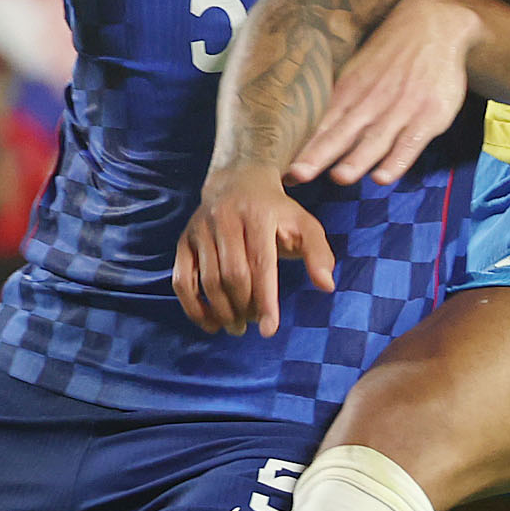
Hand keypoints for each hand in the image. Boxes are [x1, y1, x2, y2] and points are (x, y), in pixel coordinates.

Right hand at [175, 163, 332, 335]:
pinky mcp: (185, 241)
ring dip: (222, 311)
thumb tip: (327, 286)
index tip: (269, 330)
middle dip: (244, 307)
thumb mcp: (304, 224)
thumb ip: (318, 253)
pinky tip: (210, 323)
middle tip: (253, 324)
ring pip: (207, 280)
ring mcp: (201, 230)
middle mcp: (225, 219)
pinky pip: (182, 280)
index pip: (260, 264)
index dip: (264, 300)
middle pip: (233, 275)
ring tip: (237, 326)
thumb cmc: (277, 211)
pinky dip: (193, 307)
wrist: (238, 181)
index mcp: (258, 215)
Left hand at [289, 0, 481, 188]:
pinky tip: (383, 177)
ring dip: (357, 160)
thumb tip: (311, 128)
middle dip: (319, 154)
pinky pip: (410, 143)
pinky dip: (397, 160)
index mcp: (351, 89)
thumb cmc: (392, 53)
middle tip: (298, 174)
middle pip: (342, 132)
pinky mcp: (428, 115)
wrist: (434, 23)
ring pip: (375, 139)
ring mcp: (401, 108)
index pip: (322, 123)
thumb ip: (340, 99)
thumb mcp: (359, 69)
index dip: (303, 147)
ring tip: (339, 178)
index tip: (285, 170)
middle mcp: (372, 100)